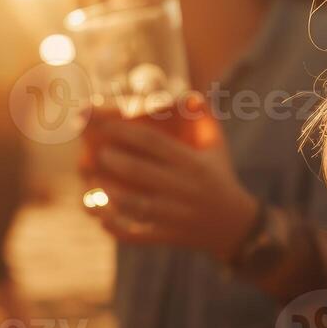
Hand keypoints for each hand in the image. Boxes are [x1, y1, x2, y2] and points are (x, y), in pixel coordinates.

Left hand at [85, 98, 258, 262]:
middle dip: (112, 161)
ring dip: (109, 195)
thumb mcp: (217, 146)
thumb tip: (190, 92)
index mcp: (192, 163)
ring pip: (136, 206)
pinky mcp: (168, 236)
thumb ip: (204, 117)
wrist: (235, 226)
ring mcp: (175, 215)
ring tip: (91, 183)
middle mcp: (183, 188)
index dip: (125, 132)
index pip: (154, 143)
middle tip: (95, 152)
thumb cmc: (218, 177)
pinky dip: (118, 229)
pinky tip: (101, 219)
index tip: (103, 124)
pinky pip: (139, 235)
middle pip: (140, 172)